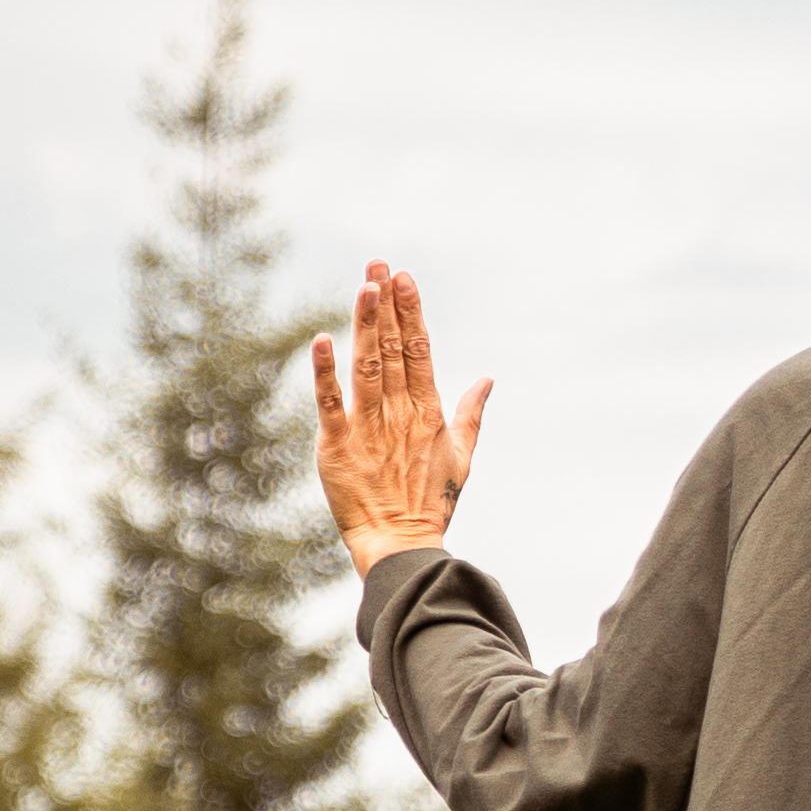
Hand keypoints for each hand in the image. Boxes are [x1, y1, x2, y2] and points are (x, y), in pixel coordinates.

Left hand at [311, 264, 490, 566]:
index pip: (419, 351)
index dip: (411, 313)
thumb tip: (488, 379)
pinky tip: (323, 340)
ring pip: (368, 366)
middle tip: (379, 265)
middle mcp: (400, 414)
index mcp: (428, 412)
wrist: (401, 545)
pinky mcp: (339, 446)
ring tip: (364, 287)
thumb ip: (472, 413)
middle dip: (387, 305)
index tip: (403, 278)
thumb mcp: (461, 456)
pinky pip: (331, 403)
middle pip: (394, 349)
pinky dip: (325, 372)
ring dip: (367, 325)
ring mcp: (369, 428)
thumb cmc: (432, 503)